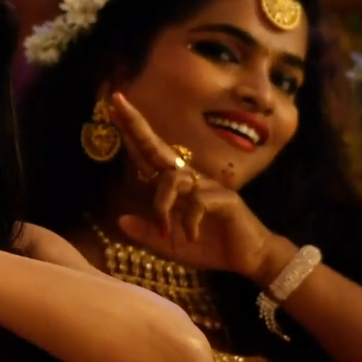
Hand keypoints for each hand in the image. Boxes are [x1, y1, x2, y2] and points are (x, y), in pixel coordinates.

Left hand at [107, 92, 282, 282]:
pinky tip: (191, 235)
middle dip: (137, 126)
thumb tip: (120, 220)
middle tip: (116, 101)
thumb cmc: (210, 247)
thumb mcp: (170, 245)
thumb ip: (147, 233)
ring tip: (164, 229)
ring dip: (162, 204)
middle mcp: (191, 179)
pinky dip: (189, 221)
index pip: (150, 155)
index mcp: (177, 186)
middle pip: (158, 148)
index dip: (133, 133)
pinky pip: (198, 201)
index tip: (113, 108)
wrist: (249, 260)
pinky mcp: (226, 199)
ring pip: (173, 178)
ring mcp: (209, 186)